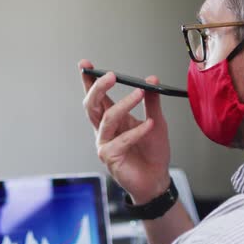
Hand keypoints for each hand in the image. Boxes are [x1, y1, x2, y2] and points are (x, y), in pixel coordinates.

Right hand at [79, 59, 170, 203]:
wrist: (158, 179)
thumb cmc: (153, 152)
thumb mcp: (156, 121)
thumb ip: (152, 101)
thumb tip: (151, 79)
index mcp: (112, 118)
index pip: (98, 96)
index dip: (89, 80)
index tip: (85, 64)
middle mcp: (104, 130)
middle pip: (92, 105)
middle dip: (98, 88)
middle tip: (111, 76)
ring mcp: (105, 143)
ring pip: (107, 119)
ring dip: (124, 104)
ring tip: (140, 94)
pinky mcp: (110, 157)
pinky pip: (120, 140)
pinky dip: (136, 131)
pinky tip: (149, 125)